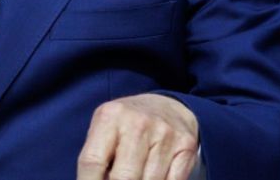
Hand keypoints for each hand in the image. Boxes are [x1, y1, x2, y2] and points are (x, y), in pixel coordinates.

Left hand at [77, 94, 199, 179]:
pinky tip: (151, 177)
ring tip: (136, 176)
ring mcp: (165, 135)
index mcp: (110, 116)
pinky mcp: (187, 147)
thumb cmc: (128, 124)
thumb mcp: (105, 128)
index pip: (92, 162)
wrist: (169, 107)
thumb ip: (96, 157)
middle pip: (124, 178)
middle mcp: (138, 123)